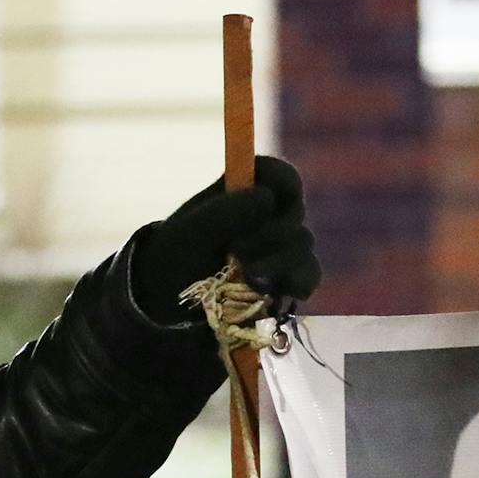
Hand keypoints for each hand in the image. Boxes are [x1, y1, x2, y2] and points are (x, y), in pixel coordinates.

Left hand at [133, 155, 319, 325]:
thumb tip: (267, 198)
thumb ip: (225, 211)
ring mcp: (279, 248)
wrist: (169, 303)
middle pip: (295, 211)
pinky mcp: (286, 279)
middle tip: (239, 250)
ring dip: (279, 260)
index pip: (277, 174)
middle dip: (273, 232)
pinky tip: (279, 290)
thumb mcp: (190, 232)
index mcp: (241, 192)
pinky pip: (309, 274)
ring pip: (303, 244)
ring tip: (249, 276)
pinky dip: (298, 281)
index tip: (275, 200)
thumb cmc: (174, 258)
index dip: (284, 181)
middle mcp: (265, 216)